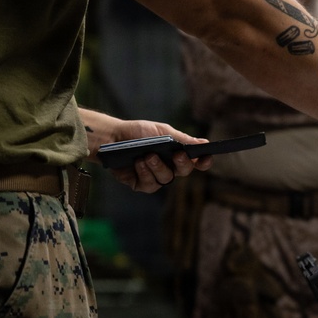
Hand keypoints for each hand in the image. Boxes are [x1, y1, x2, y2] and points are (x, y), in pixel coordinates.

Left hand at [80, 109, 212, 193]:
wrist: (112, 138)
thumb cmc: (138, 133)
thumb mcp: (162, 132)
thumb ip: (182, 139)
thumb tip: (203, 143)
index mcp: (178, 153)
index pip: (197, 161)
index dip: (204, 162)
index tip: (205, 158)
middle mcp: (170, 167)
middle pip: (185, 171)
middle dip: (183, 163)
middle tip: (177, 154)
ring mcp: (156, 177)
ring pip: (167, 178)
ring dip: (159, 167)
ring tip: (148, 156)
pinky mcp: (142, 184)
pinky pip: (150, 185)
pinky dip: (145, 173)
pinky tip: (139, 164)